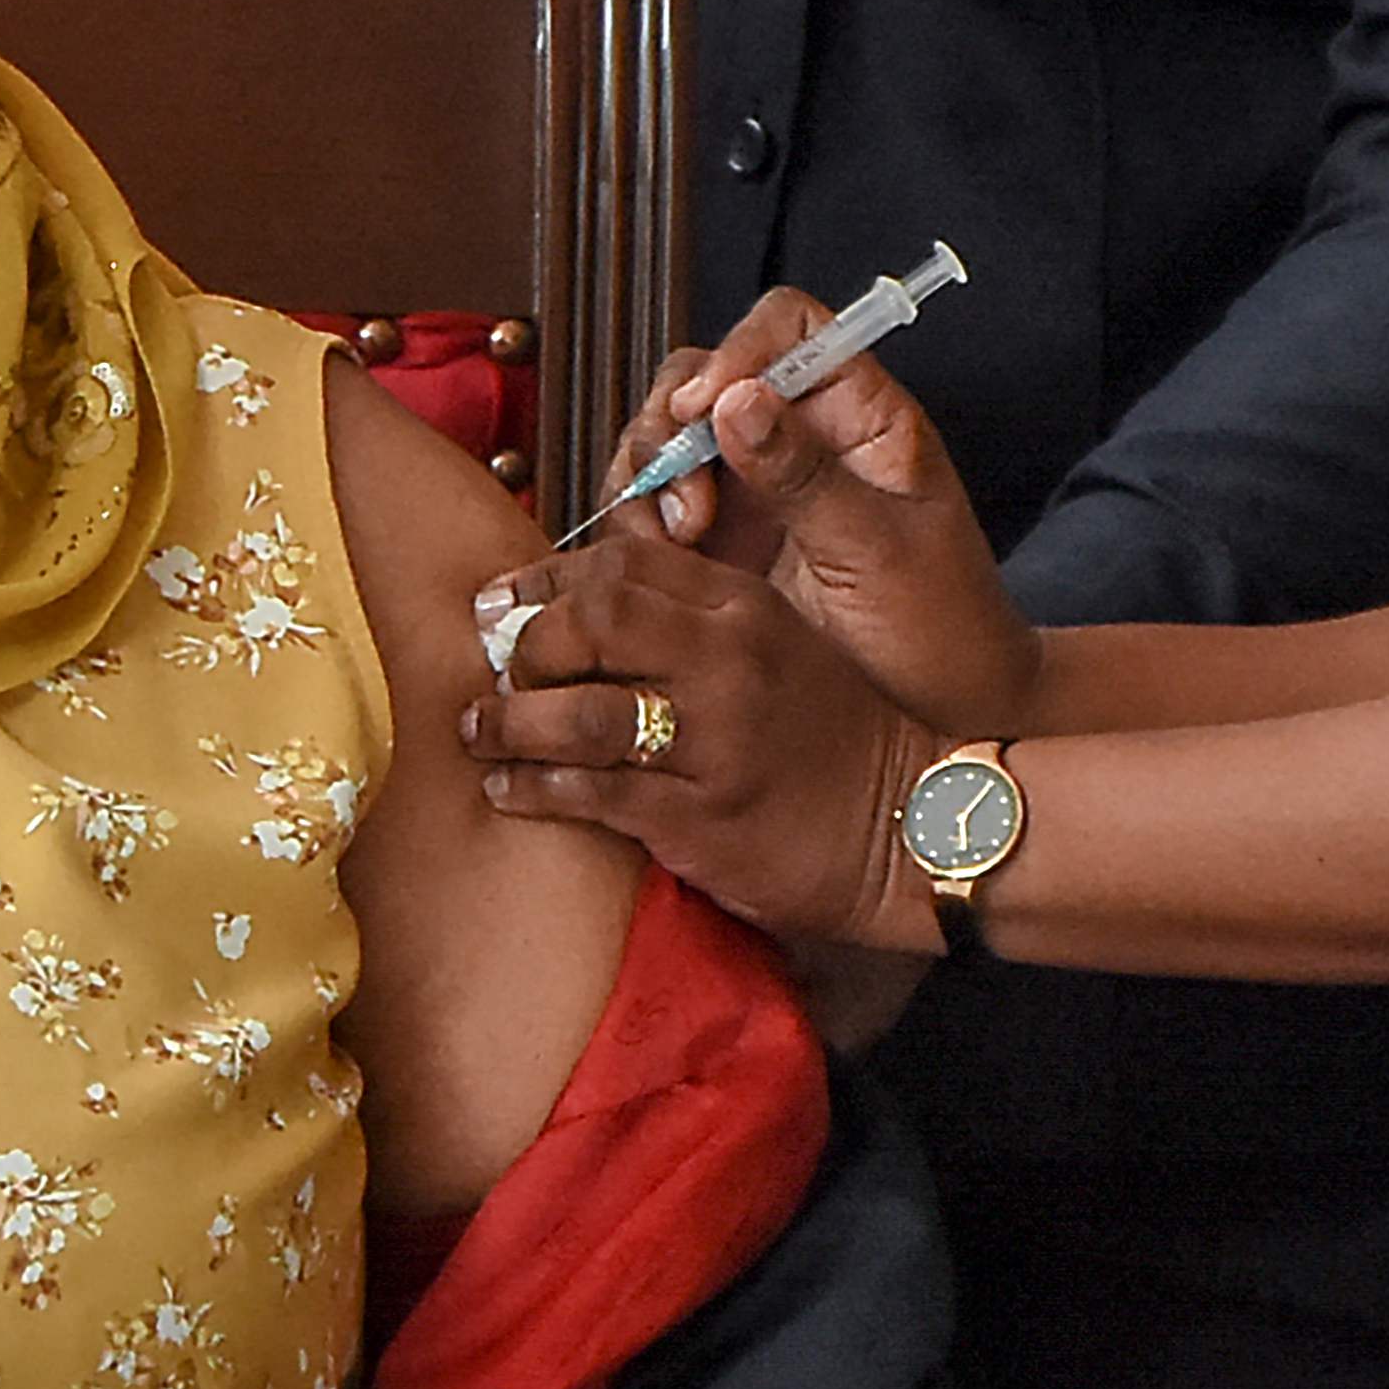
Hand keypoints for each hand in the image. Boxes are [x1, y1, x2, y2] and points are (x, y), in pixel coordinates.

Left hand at [465, 534, 942, 954]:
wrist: (911, 824)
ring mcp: (716, 740)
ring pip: (582, 713)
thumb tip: (576, 605)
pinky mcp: (703, 816)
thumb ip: (692, 617)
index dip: (545, 580)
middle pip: (594, 622)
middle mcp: (728, 662)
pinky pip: (595, 794)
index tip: (499, 601)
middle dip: (525, 644)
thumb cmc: (829, 735)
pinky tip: (505, 789)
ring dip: (511, 722)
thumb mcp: (775, 646)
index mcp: (742, 608)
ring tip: (477, 731)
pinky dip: (535, 789)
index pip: (622, 564)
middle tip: (492, 667)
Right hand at [588, 293, 1041, 739]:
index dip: (739, 348)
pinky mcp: (718, 548)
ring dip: (648, 483)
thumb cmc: (945, 632)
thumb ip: (807, 477)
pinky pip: (652, 514)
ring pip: (665, 446)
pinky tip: (657, 573)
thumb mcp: (881, 552)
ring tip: (679, 544)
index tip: (708, 407)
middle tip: (689, 505)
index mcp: (859, 417)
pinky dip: (636, 532)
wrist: (948, 725)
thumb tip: (737, 401)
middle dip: (674, 430)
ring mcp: (752, 493)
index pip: (789, 326)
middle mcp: (797, 441)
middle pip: (702, 381)